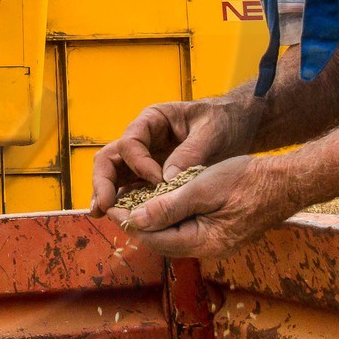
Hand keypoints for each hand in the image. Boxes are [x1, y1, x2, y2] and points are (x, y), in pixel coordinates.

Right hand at [88, 97, 261, 218]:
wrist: (237, 124)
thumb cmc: (222, 120)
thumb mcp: (210, 132)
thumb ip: (189, 153)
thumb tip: (166, 181)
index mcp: (152, 120)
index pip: (130, 142)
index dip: (138, 163)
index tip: (157, 181)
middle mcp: (142, 139)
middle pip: (111, 159)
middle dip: (104, 182)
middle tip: (105, 204)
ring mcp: (145, 158)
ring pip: (116, 175)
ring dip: (107, 194)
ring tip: (101, 214)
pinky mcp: (153, 175)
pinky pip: (133, 188)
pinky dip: (125, 202)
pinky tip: (122, 218)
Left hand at [119, 153, 296, 258]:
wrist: (286, 181)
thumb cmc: (248, 180)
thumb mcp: (203, 187)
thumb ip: (169, 206)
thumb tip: (135, 220)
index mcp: (205, 242)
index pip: (155, 239)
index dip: (129, 224)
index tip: (109, 206)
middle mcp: (208, 249)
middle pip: (161, 242)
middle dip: (137, 224)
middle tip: (115, 203)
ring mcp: (215, 243)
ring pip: (172, 236)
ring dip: (151, 220)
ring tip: (130, 201)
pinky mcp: (219, 233)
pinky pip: (185, 229)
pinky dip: (168, 216)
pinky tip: (159, 200)